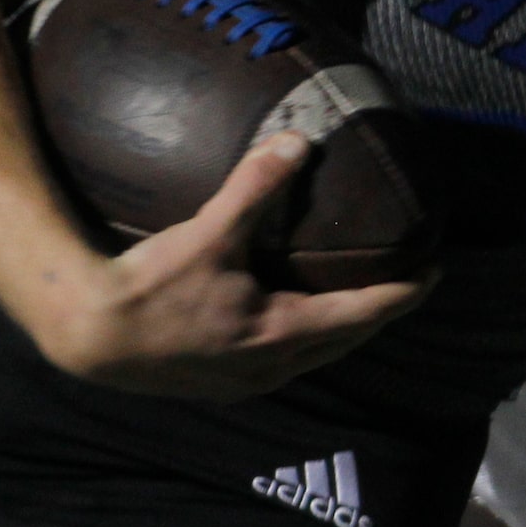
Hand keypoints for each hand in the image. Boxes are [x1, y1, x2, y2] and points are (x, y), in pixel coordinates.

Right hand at [33, 133, 434, 399]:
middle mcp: (272, 366)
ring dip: (343, 329)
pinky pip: (284, 362)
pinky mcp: (222, 385)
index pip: (362, 314)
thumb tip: (296, 140)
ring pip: (315, 356)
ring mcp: (247, 383)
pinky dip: (307, 339)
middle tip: (408, 280)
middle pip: (346, 340)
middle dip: (380, 311)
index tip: (434, 271)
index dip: (403, 293)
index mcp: (281, 333)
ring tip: (360, 297)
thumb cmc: (151, 285)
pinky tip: (296, 319)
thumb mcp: (208, 232)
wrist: (92, 335)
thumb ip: (254, 185)